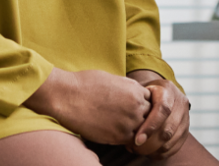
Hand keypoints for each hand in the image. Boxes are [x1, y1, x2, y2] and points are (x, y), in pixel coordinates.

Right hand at [25, 68, 150, 145]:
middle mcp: (136, 107)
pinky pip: (129, 140)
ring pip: (140, 130)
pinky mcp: (117, 137)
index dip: (141, 105)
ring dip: (133, 129)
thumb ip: (129, 88)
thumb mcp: (114, 79)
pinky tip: (112, 131)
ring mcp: (128, 123)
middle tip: (125, 118)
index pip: (150, 102)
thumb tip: (134, 94)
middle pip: (148, 117)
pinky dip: (124, 138)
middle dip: (140, 117)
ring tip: (118, 125)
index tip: (131, 107)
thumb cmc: (86, 84)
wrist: (68, 96)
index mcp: (136, 90)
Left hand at [126, 70, 189, 159]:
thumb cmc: (147, 93)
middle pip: (168, 128)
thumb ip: (137, 102)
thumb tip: (127, 123)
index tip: (137, 140)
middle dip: (150, 143)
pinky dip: (162, 153)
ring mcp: (186, 117)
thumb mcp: (143, 90)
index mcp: (168, 90)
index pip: (162, 110)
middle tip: (135, 148)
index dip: (150, 126)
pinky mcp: (186, 129)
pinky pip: (175, 146)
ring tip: (140, 150)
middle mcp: (180, 103)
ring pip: (171, 140)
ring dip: (155, 150)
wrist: (164, 91)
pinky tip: (150, 153)